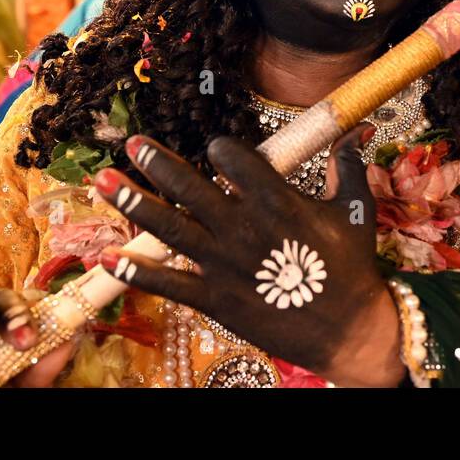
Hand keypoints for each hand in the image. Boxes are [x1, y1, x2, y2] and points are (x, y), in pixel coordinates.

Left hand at [93, 124, 403, 386]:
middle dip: (157, 163)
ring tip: (104, 181)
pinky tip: (107, 258)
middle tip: (132, 145)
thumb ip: (346, 165)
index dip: (222, 150)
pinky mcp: (215, 298)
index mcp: (277, 201)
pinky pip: (169, 281)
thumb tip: (354, 129)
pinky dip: (136, 270)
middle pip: (190, 187)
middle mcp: (243, 227)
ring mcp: (224, 264)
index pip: (234, 159)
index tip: (217, 150)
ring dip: (133, 202)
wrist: (347, 330)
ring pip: (170, 226)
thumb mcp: (355, 209)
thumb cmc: (351, 266)